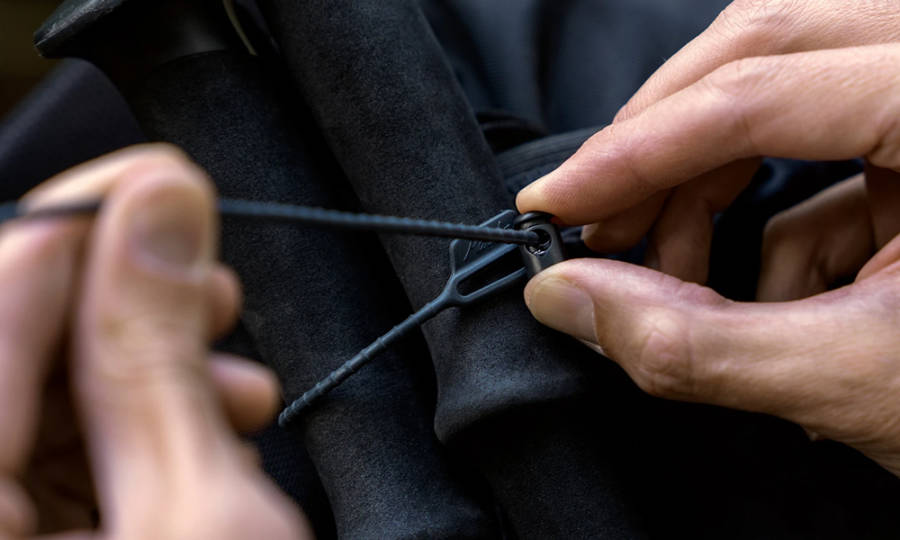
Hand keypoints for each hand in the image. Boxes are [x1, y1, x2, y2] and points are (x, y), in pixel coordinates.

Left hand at [0, 145, 311, 538]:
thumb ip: (157, 353)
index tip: (162, 182)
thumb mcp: (200, 506)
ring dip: (158, 365)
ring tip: (239, 378)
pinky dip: (158, 424)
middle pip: (20, 343)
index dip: (78, 223)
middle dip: (125, 301)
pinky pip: (81, 447)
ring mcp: (12, 529)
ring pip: (54, 392)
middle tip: (205, 278)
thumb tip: (157, 209)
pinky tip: (226, 428)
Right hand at [516, 0, 899, 476]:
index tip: (552, 205)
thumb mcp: (857, 384)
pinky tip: (760, 296)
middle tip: (595, 221)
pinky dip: (764, 221)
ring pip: (780, 86)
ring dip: (703, 183)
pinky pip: (817, 152)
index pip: (762, 90)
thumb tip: (567, 299)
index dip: (634, 150)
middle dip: (660, 142)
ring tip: (670, 275)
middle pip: (763, 46)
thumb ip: (694, 343)